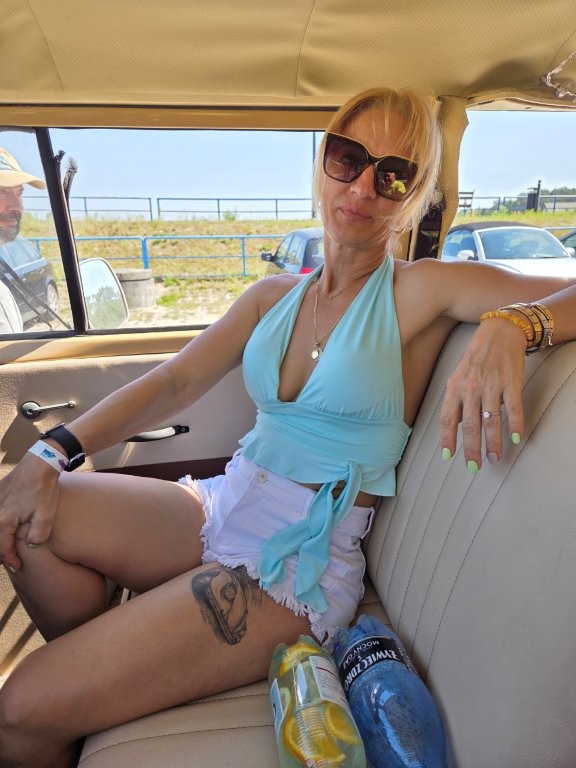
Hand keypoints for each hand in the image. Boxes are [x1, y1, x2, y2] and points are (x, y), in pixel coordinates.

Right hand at [0, 453, 60, 570]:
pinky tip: (6, 526)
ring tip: (7, 546)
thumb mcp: (46, 514)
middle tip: (11, 560)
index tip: (19, 566)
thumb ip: (38, 535)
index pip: (3, 547)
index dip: (10, 559)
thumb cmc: (43, 489)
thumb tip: (32, 546)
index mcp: (5, 520)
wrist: (39, 463)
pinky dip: (0, 524)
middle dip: (2, 552)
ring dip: (0, 538)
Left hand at [440, 319, 526, 471]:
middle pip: (470, 425)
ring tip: (494, 458)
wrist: (499, 332)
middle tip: (473, 467)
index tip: (448, 456)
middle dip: (471, 449)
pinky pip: (513, 409)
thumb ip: (456, 400)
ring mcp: (492, 386)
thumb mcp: (458, 376)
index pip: (448, 418)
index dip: (447, 439)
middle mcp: (471, 388)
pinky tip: (516, 438)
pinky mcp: (511, 383)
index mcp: (454, 387)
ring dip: (493, 443)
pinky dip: (515, 425)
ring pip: (491, 421)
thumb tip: (455, 427)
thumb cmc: (476, 358)